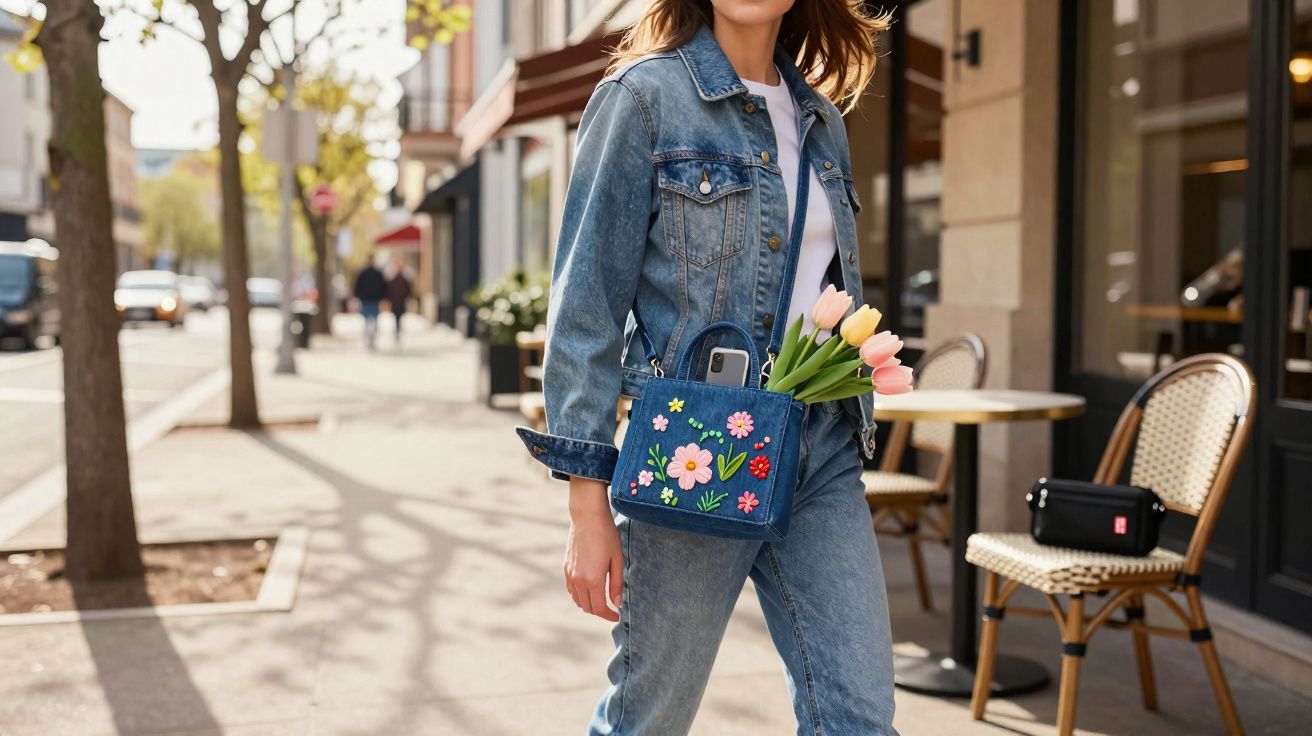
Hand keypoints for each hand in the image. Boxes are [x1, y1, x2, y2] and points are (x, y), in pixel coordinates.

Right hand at [564, 477, 622, 621]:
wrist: (587, 516)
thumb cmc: (606, 535)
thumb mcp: (617, 559)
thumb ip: (616, 584)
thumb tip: (617, 603)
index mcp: (592, 579)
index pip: (599, 608)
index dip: (609, 615)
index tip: (617, 615)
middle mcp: (578, 579)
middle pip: (587, 607)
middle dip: (600, 612)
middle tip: (611, 608)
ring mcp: (569, 574)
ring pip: (577, 600)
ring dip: (589, 604)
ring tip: (602, 600)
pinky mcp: (565, 567)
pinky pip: (571, 590)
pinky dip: (579, 595)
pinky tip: (589, 590)